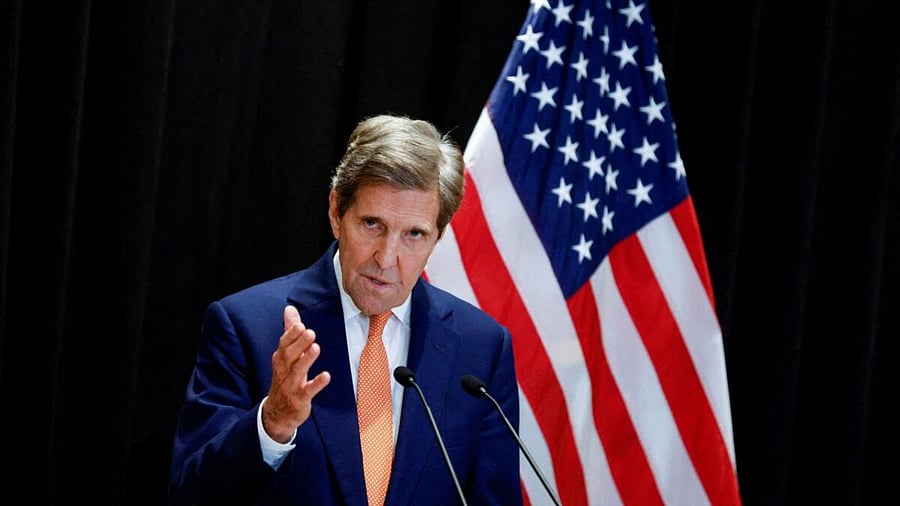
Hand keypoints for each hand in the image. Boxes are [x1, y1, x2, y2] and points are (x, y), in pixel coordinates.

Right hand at [262, 305, 331, 442]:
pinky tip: (326, 376)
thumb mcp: (286, 356)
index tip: (300, 324)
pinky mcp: (299, 400)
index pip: (283, 345)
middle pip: (289, 356)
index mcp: (280, 360)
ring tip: (316, 348)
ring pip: (297, 372)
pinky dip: (316, 384)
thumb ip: (290, 332)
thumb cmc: (285, 379)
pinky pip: (307, 391)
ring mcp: (290, 386)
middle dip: (299, 344)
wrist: (277, 413)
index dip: (291, 335)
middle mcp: (283, 372)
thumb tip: (290, 309)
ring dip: (307, 360)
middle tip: (310, 332)